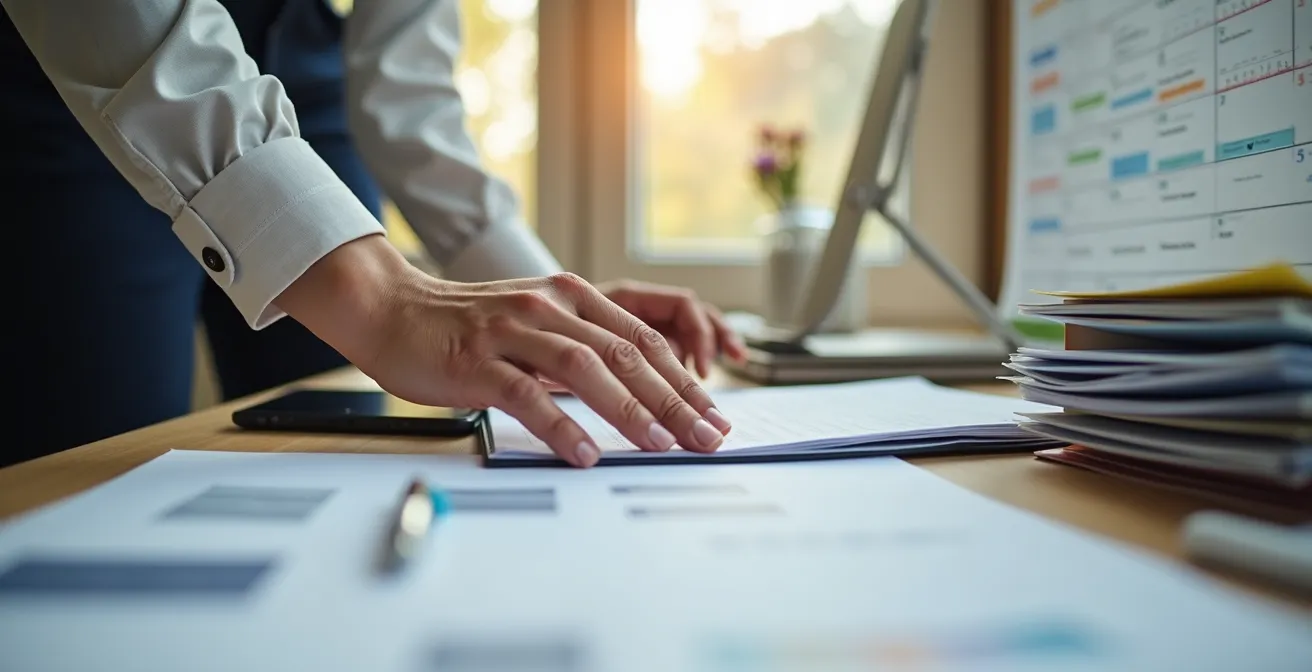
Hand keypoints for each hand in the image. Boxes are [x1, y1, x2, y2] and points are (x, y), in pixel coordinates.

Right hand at [274, 235, 732, 467]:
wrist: (389, 309)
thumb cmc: (464, 327)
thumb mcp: (534, 324)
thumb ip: (580, 349)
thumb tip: (636, 396)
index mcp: (570, 296)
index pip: (643, 339)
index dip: (684, 378)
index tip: (713, 414)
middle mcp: (549, 306)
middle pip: (627, 354)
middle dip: (675, 400)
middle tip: (707, 437)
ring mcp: (513, 332)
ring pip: (587, 369)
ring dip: (630, 410)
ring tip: (662, 445)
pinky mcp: (477, 361)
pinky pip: (527, 395)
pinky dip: (561, 426)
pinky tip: (586, 453)